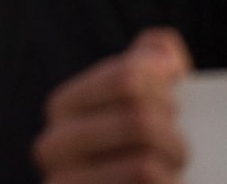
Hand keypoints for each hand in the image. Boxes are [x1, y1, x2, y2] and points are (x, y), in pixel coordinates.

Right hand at [33, 28, 192, 183]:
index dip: (165, 90)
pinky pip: (146, 183)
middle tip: (174, 149)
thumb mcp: (142, 97)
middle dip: (173, 136)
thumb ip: (151, 58)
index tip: (172, 104)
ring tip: (169, 171)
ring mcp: (62, 182)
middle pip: (139, 122)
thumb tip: (163, 56)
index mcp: (62, 106)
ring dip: (171, 169)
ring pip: (144, 166)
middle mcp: (52, 145)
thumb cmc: (135, 148)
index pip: (128, 78)